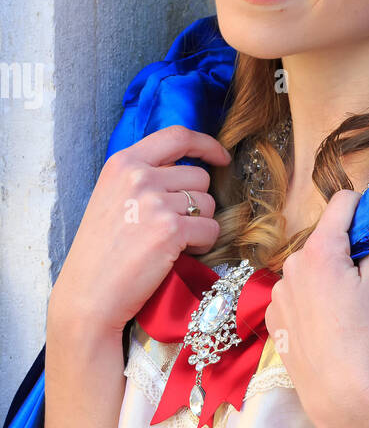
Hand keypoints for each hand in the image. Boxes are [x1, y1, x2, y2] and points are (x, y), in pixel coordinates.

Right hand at [50, 125, 229, 335]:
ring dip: (199, 224)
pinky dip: (202, 244)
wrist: (89, 293)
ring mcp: (155, 202)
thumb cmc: (102, 251)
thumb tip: (188, 166)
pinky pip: (211, 229)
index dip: (206, 144)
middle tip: (174, 225)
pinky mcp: (171, 230)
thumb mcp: (112, 196)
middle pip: (199, 176)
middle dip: (197, 202)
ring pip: (208, 203)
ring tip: (171, 242)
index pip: (176, 135)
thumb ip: (143, 176)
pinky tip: (178, 254)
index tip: (220, 157)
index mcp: (123, 162)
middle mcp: (139, 176)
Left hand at [264, 189, 368, 427]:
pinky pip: (294, 294)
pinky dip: (309, 299)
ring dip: (324, 275)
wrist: (339, 391)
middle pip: (323, 239)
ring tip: (343, 309)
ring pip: (308, 268)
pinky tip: (324, 324)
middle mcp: (291, 265)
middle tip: (364, 280)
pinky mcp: (272, 315)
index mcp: (320, 250)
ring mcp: (277, 291)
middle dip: (343, 250)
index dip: (362, 206)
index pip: (341, 203)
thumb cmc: (365, 337)